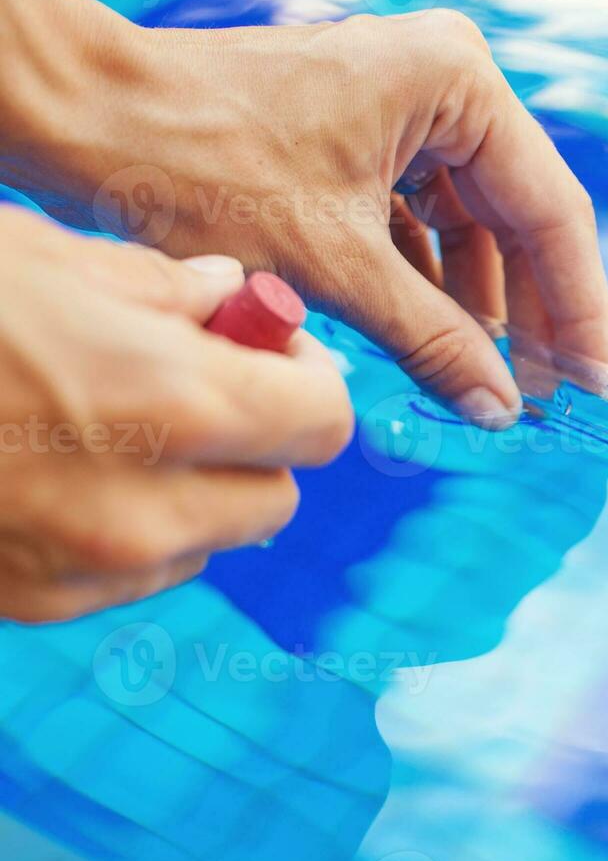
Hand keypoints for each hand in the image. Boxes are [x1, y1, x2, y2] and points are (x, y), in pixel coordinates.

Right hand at [0, 209, 353, 623]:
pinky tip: (60, 472)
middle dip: (257, 440)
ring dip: (195, 489)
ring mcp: (84, 571)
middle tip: (204, 384)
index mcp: (170, 403)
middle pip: (276, 495)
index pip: (323, 421)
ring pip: (208, 541)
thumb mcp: (40, 256)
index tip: (272, 350)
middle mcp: (143, 508)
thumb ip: (162, 285)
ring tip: (115, 424)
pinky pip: (133, 574)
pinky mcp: (31, 604)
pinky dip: (129, 530)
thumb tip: (233, 294)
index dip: (307, 378)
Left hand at [6, 2, 607, 426]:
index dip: (578, 307)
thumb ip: (436, 342)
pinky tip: (437, 343)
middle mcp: (441, 84)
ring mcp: (401, 108)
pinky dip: (427, 284)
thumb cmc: (199, 161)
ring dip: (476, 305)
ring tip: (490, 381)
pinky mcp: (361, 138)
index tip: (595, 380)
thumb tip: (502, 407)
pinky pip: (421, 221)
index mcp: (456, 85)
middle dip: (529, 312)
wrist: (86, 123)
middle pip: (515, 218)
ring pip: (469, 225)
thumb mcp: (336, 268)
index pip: (549, 212)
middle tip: (548, 395)